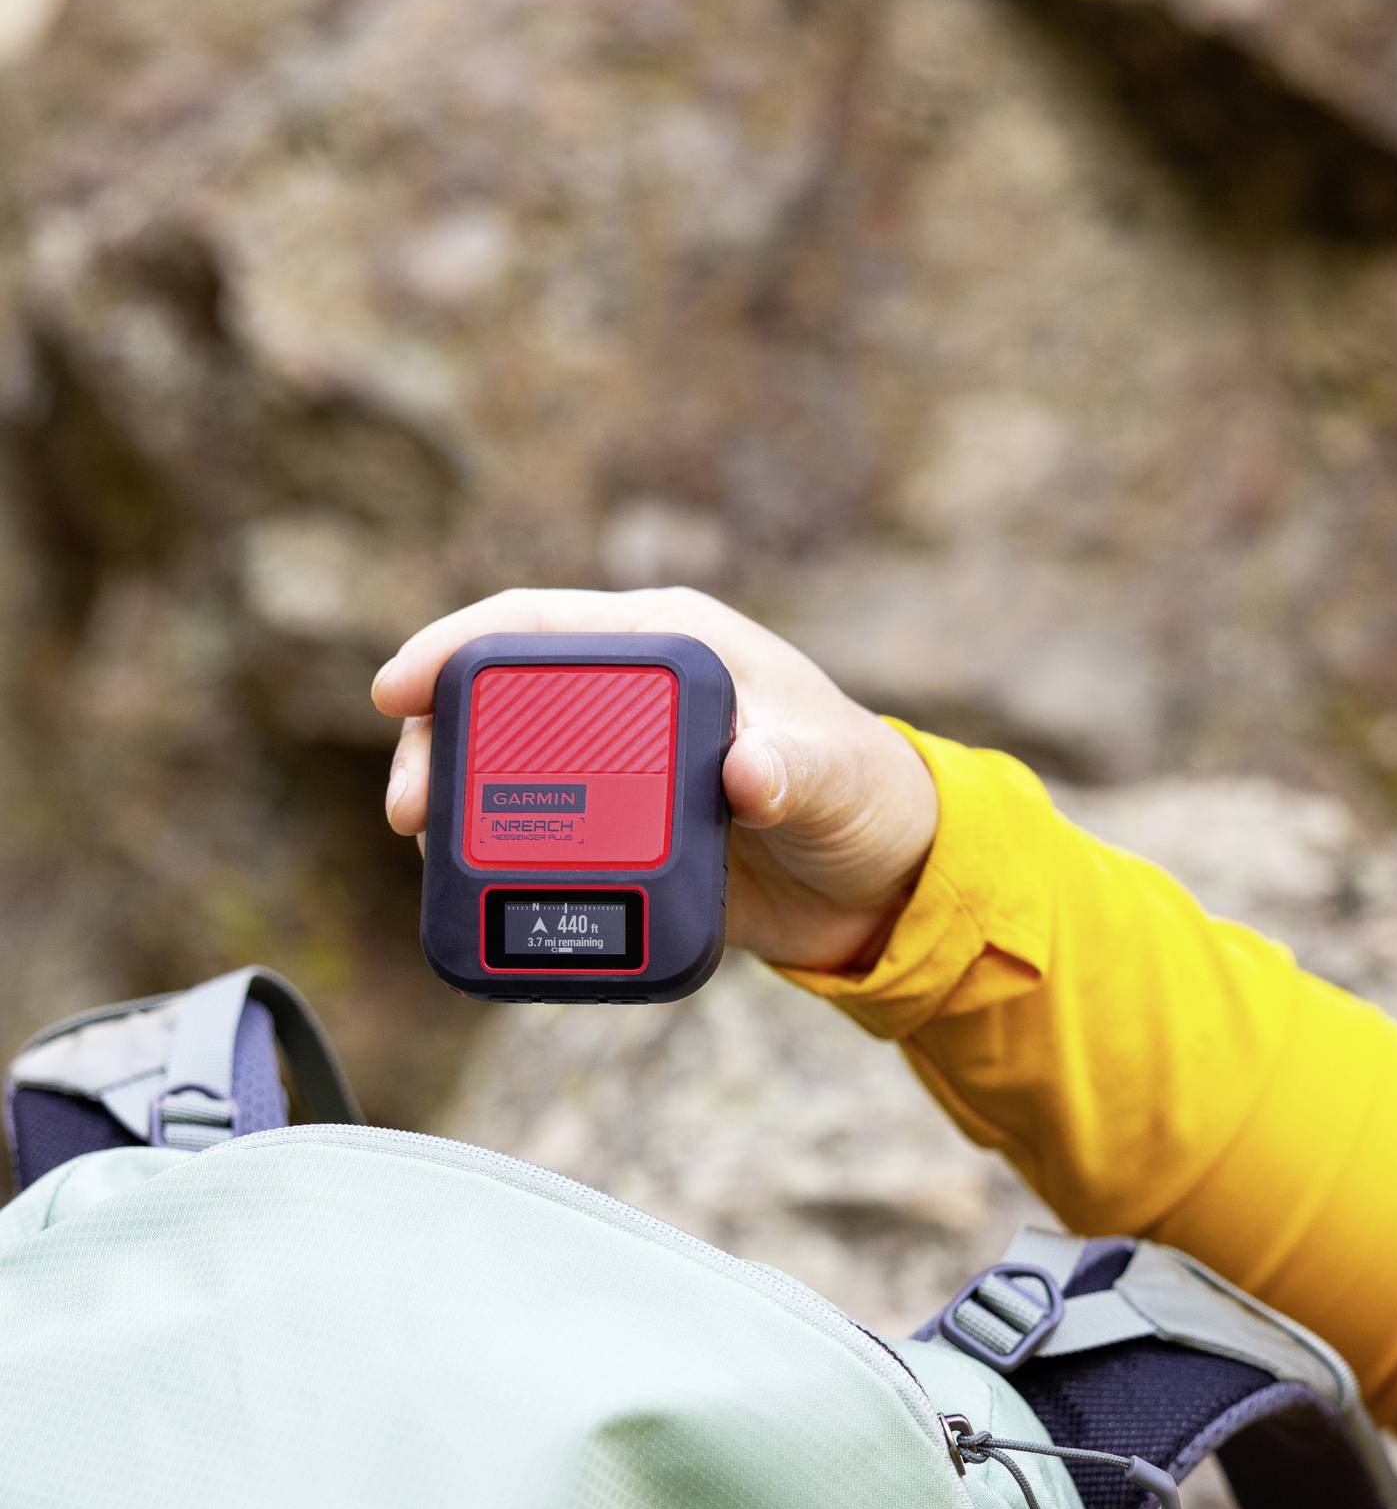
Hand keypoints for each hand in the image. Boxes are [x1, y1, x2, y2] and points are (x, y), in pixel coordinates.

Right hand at [372, 587, 940, 972]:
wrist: (886, 881)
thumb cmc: (868, 797)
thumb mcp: (833, 778)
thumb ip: (792, 771)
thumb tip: (748, 774)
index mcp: (674, 644)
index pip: (538, 624)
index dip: (457, 646)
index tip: (398, 687)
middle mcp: (633, 691)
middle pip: (499, 694)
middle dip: (434, 740)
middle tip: (409, 810)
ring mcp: (621, 761)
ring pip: (504, 764)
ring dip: (456, 802)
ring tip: (428, 852)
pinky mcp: (621, 827)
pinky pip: (537, 828)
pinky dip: (497, 850)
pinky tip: (474, 884)